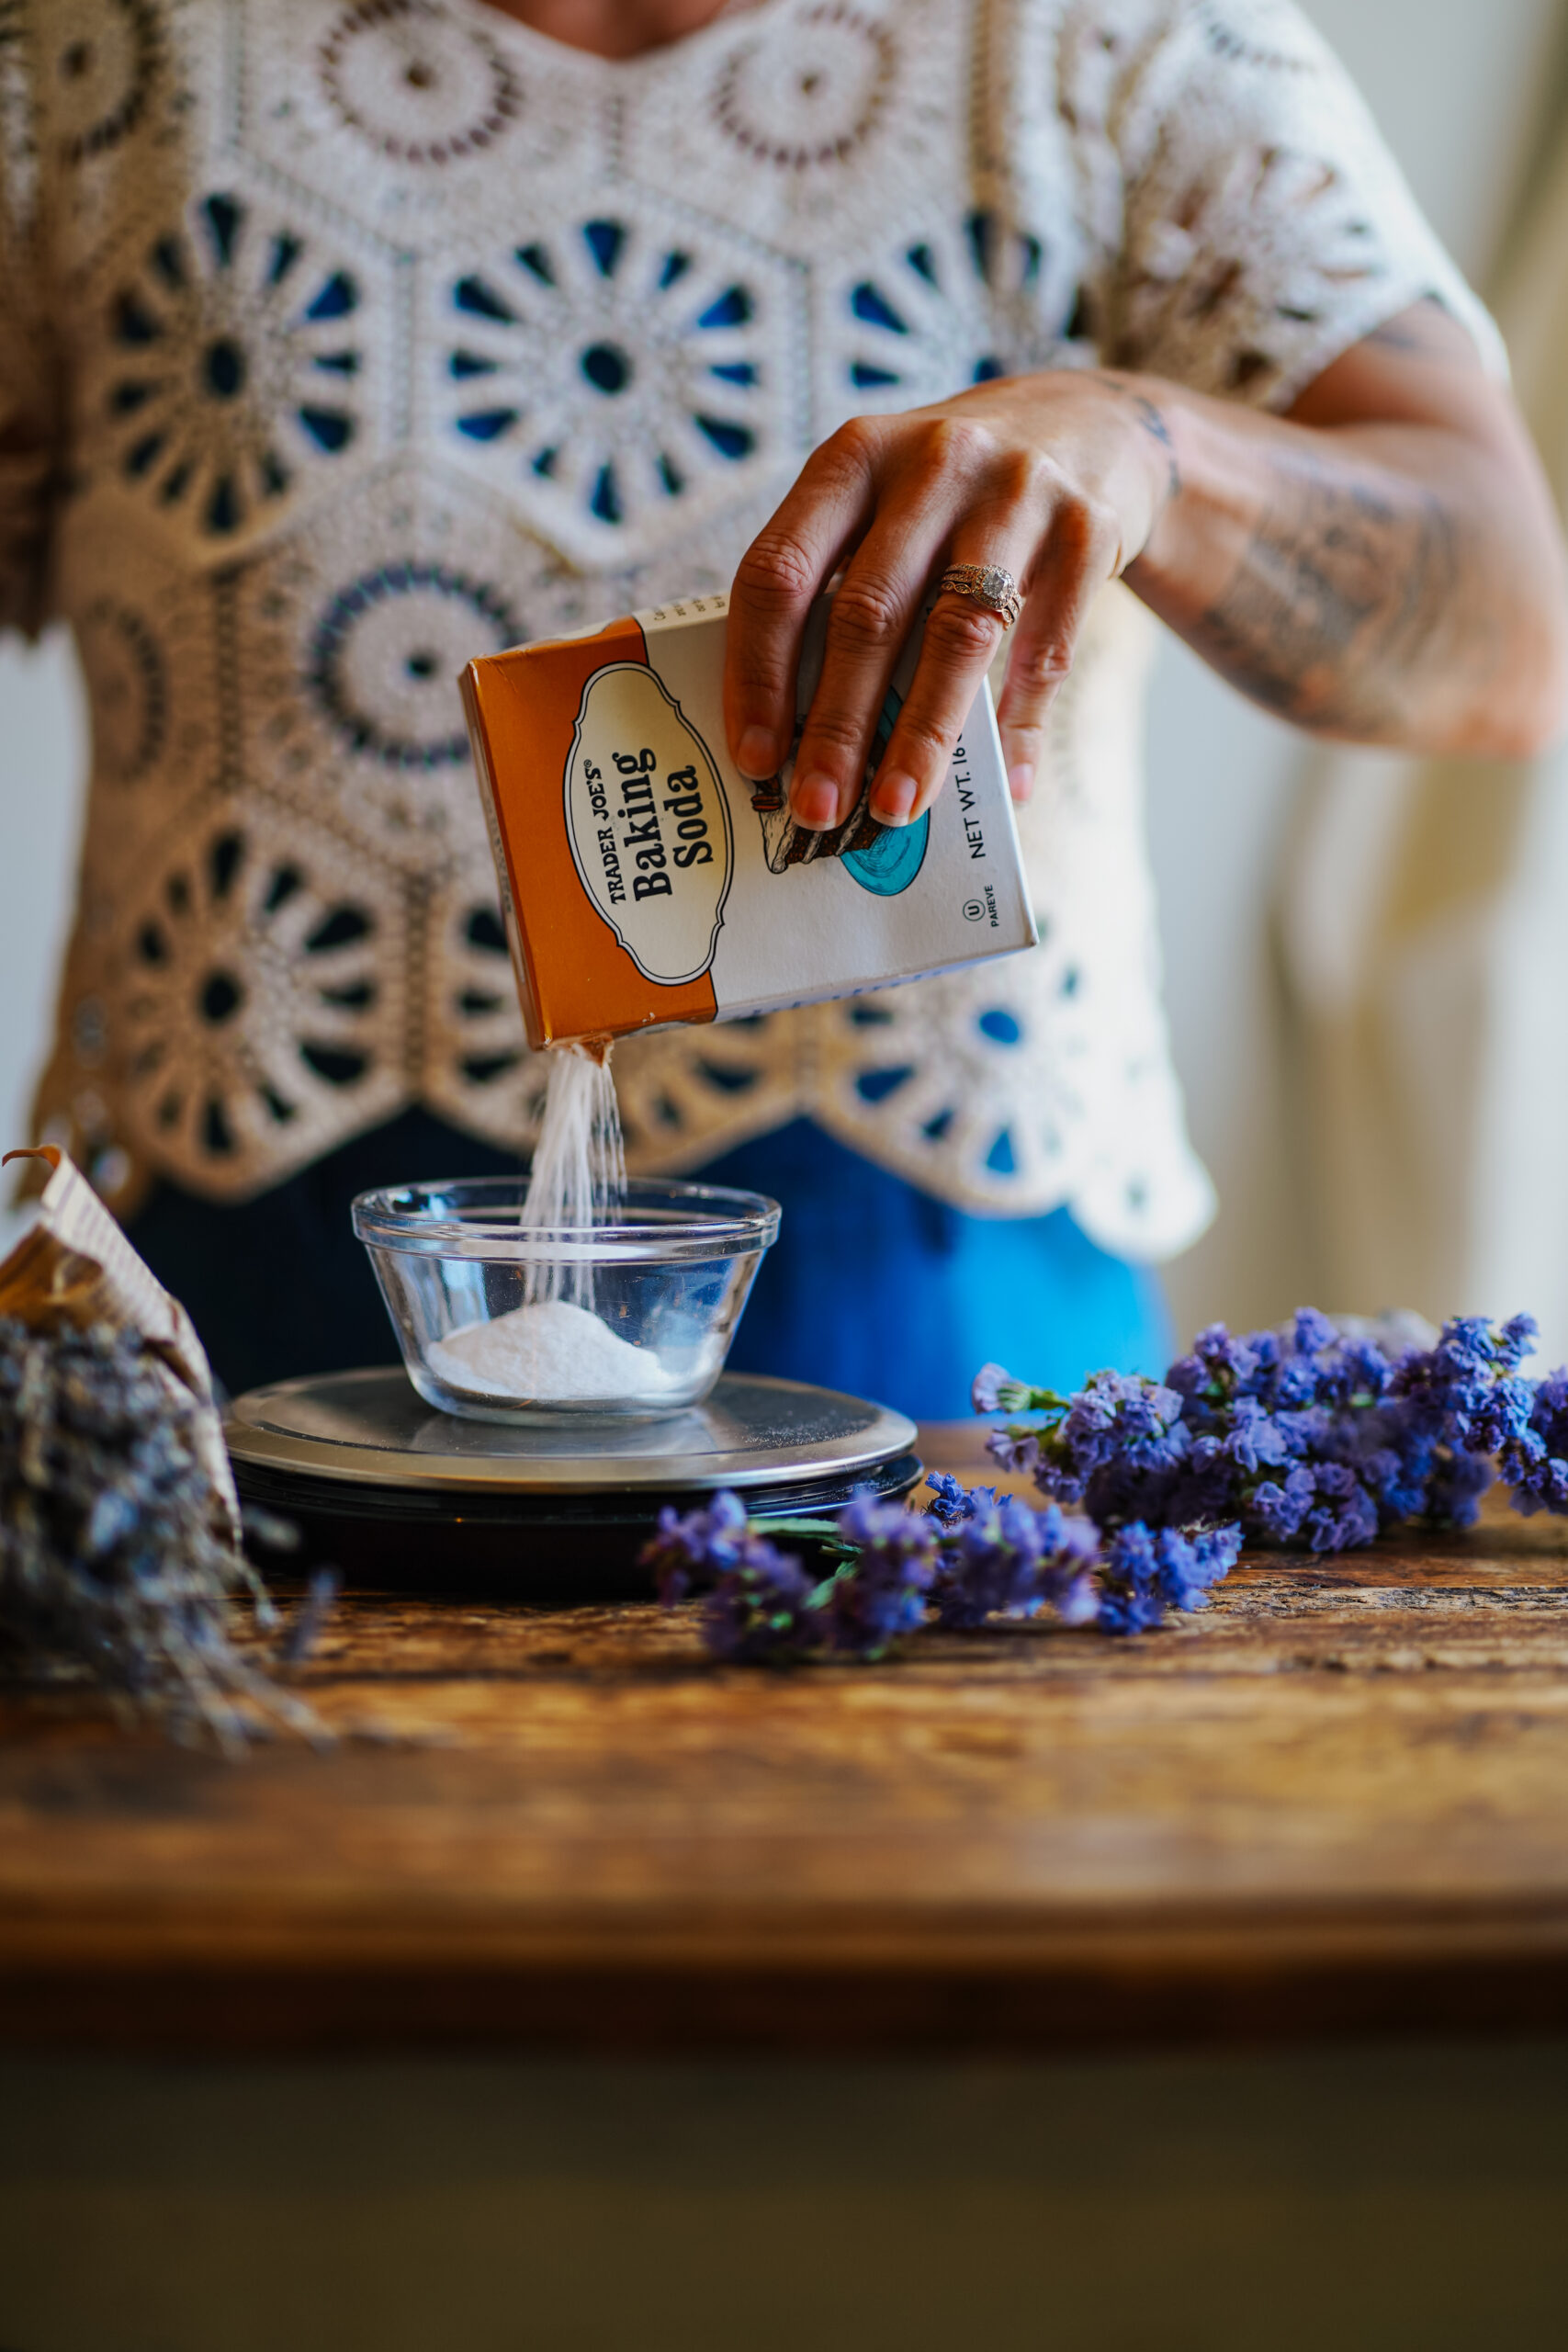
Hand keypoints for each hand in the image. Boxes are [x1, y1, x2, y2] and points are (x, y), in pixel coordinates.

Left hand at [722, 370, 1179, 827]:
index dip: (758, 673)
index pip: (780, 574)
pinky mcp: (1087, 528)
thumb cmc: (951, 496)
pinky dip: (1021, 726)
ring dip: (922, 735)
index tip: (754, 758)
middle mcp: (930, 462)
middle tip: (816, 810)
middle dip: (837, 727)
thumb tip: (796, 739)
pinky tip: (1008, 785)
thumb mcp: (884, 506)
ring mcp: (1015, 490)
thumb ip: (841, 591)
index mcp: (853, 458)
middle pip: (867, 614)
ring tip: (895, 807)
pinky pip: (1046, 649)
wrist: (1090, 424)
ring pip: (955, 634)